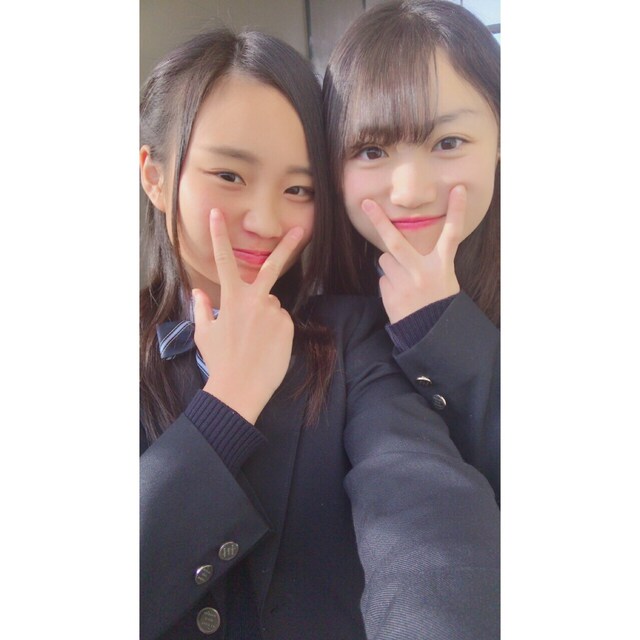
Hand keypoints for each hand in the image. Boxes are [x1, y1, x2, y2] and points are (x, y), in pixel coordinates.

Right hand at [193, 209, 303, 423]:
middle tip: (300, 230)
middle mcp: (255, 300)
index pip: (223, 260)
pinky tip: (266, 346)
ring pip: (271, 305)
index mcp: (231, 298)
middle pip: (271, 266)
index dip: (218, 235)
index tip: (217, 214)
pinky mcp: (287, 325)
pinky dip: (275, 330)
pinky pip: (281, 321)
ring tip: (254, 341)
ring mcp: (274, 312)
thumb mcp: (204, 333)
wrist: (239, 388)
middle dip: (287, 246)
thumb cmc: (219, 361)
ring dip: (265, 316)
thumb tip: (197, 292)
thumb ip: (201, 308)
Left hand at [362, 185, 466, 323]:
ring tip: (405, 282)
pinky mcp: (391, 293)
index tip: (458, 189)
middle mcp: (422, 272)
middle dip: (379, 221)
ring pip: (386, 260)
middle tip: (366, 204)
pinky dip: (389, 283)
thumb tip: (402, 247)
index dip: (456, 211)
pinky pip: (383, 278)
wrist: (430, 333)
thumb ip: (428, 260)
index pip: (451, 234)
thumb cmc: (438, 302)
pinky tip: (401, 295)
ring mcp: (404, 283)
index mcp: (441, 266)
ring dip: (391, 266)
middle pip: (396, 242)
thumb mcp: (443, 278)